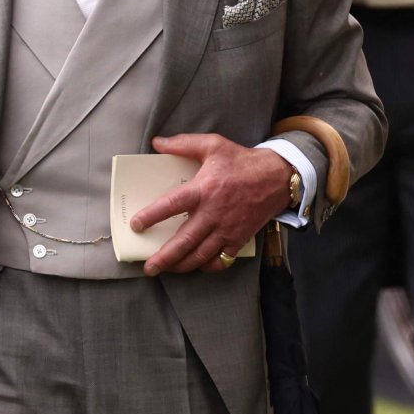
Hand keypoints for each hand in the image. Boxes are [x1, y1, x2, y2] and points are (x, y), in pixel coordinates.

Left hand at [132, 133, 291, 275]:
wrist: (277, 177)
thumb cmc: (242, 161)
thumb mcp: (213, 145)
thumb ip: (183, 143)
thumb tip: (156, 142)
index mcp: (203, 190)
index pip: (172, 205)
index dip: (152, 216)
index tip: (136, 225)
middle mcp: (213, 213)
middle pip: (184, 241)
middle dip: (164, 257)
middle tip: (149, 267)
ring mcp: (227, 229)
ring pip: (200, 255)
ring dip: (182, 266)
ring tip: (167, 270)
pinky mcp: (239, 238)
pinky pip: (221, 259)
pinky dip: (208, 266)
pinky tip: (197, 266)